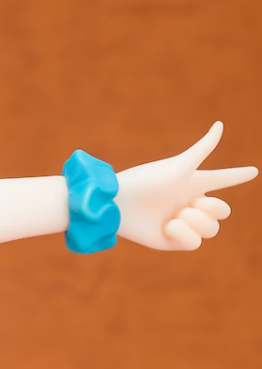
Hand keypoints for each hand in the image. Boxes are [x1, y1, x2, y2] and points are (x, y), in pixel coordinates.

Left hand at [116, 122, 256, 250]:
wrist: (119, 205)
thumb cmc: (147, 181)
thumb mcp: (179, 166)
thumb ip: (202, 149)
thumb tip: (220, 124)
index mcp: (193, 182)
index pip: (222, 178)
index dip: (237, 176)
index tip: (253, 171)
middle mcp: (189, 203)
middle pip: (222, 212)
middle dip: (213, 209)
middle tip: (194, 203)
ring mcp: (182, 223)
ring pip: (211, 230)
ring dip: (196, 221)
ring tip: (176, 215)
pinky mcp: (172, 242)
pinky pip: (195, 244)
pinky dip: (184, 234)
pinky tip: (168, 226)